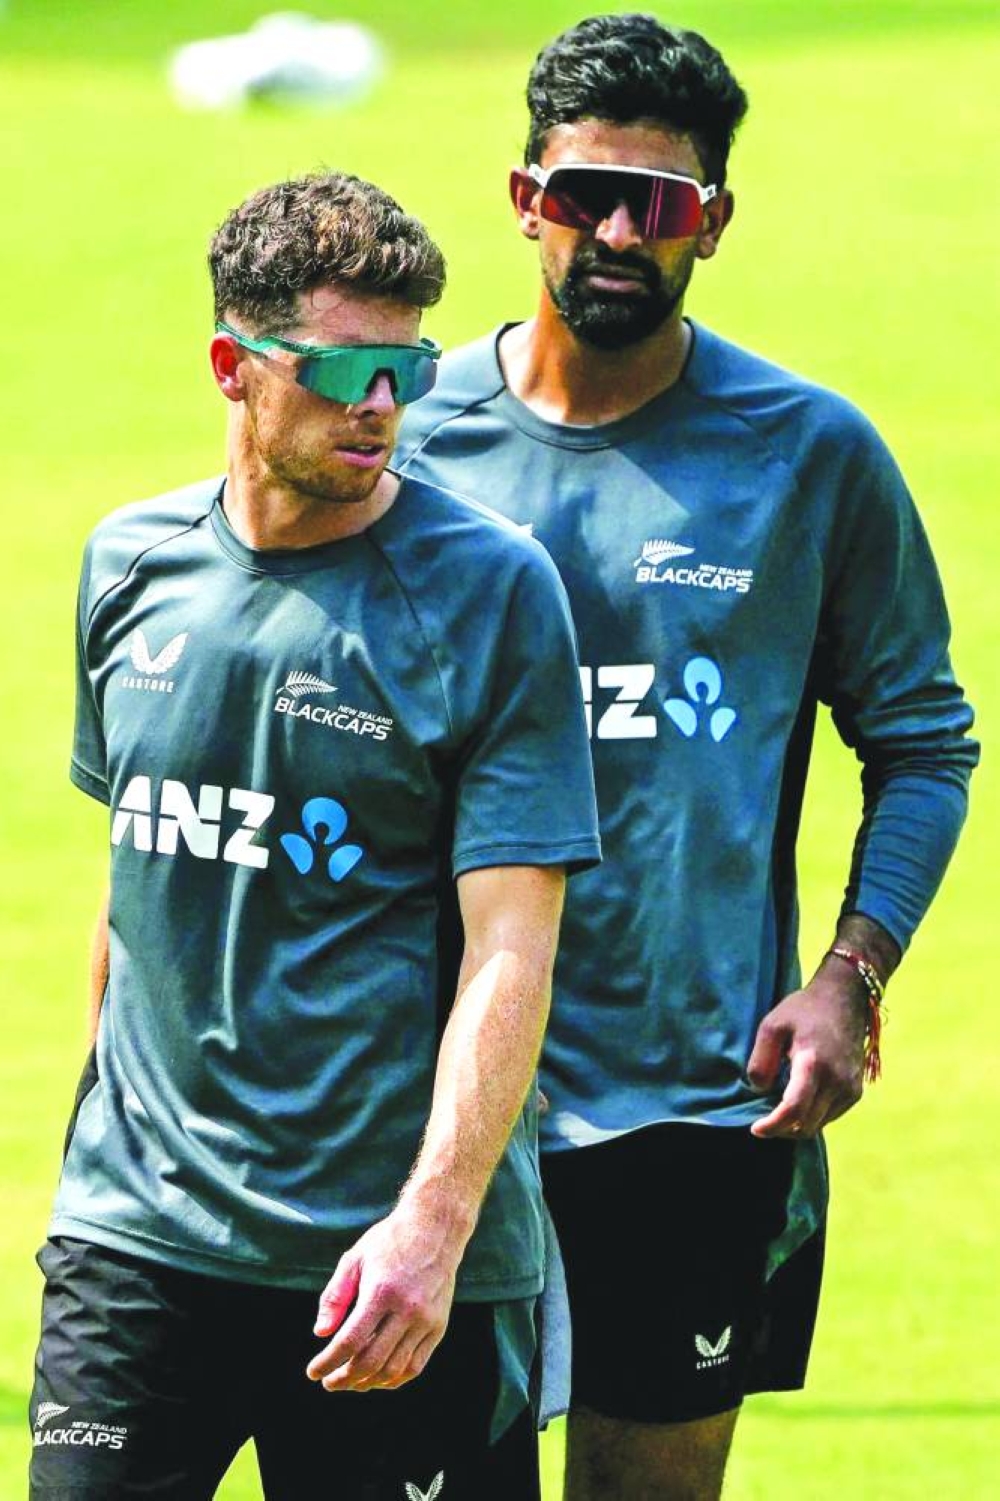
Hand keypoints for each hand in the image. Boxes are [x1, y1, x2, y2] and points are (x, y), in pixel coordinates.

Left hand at [305, 1189, 467, 1392]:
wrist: (436, 1228)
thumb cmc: (390, 1241)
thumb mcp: (355, 1258)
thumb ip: (335, 1295)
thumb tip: (321, 1333)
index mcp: (381, 1291)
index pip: (350, 1340)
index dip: (328, 1362)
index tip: (313, 1372)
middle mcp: (407, 1309)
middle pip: (371, 1360)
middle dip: (345, 1378)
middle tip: (330, 1383)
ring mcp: (426, 1320)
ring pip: (394, 1369)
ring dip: (368, 1383)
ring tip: (351, 1383)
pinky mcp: (439, 1326)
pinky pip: (416, 1365)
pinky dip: (394, 1379)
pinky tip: (378, 1378)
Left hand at [746, 967, 868, 1138]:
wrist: (845, 999)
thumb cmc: (804, 1010)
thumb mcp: (772, 1026)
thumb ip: (761, 1060)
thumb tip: (761, 1091)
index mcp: (813, 1064)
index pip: (794, 1109)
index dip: (773, 1125)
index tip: (756, 1129)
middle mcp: (836, 1081)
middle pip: (806, 1124)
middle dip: (782, 1128)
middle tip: (764, 1120)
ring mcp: (850, 1089)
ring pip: (818, 1124)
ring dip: (797, 1124)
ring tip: (779, 1108)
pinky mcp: (855, 1091)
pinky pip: (830, 1116)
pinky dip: (812, 1116)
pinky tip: (800, 1100)